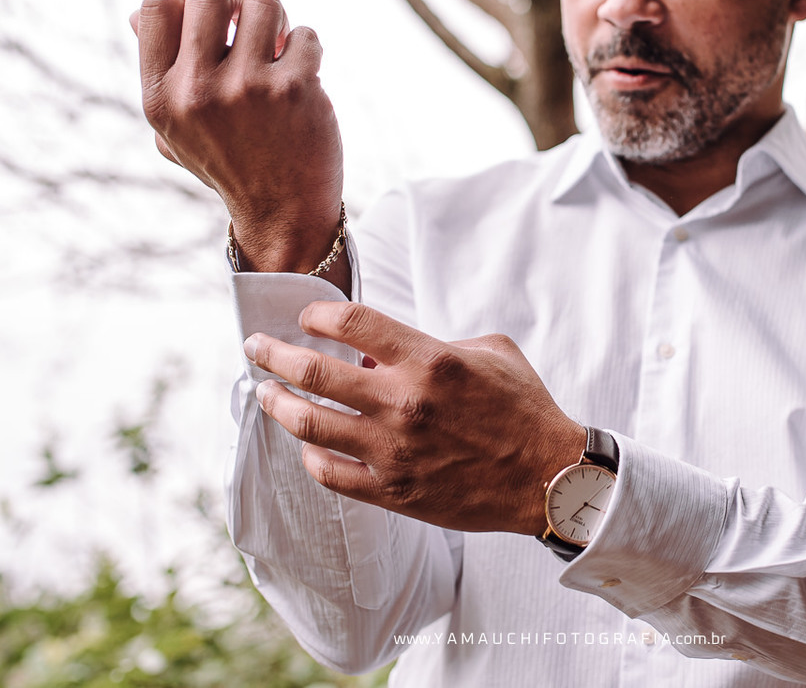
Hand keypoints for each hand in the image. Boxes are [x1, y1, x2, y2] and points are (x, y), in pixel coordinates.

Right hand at [130, 0, 344, 277]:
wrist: (284, 214)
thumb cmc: (231, 164)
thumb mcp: (176, 130)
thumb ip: (158, 74)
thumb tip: (133, 13)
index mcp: (160, 97)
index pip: (153, 5)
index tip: (213, 16)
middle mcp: (197, 91)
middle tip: (253, 23)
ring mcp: (247, 88)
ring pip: (263, 0)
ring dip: (277, 18)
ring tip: (280, 48)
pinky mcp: (294, 90)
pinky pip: (304, 35)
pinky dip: (308, 49)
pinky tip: (304, 79)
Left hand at [243, 301, 587, 534]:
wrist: (548, 477)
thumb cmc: (524, 409)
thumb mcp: (493, 350)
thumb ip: (436, 341)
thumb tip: (388, 350)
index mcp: (430, 361)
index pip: (351, 323)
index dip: (318, 314)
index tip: (307, 317)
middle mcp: (404, 403)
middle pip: (313, 371)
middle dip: (273, 353)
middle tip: (256, 346)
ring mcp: (393, 451)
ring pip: (309, 423)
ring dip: (277, 402)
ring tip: (266, 392)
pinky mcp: (393, 491)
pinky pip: (330, 473)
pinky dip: (309, 454)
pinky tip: (306, 442)